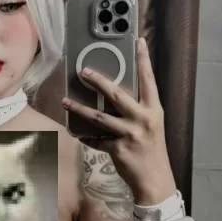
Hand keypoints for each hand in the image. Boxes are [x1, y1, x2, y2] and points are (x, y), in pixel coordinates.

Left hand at [62, 37, 176, 204]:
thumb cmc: (152, 150)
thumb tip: (115, 95)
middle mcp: (143, 119)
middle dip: (99, 81)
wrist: (155, 180)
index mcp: (153, 110)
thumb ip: (137, 110)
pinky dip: (87, 137)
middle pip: (117, 94)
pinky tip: (79, 134)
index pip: (149, 80)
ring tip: (65, 101)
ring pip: (99, 117)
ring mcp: (130, 134)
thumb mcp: (151, 125)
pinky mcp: (118, 149)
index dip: (144, 60)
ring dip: (80, 108)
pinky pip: (96, 140)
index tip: (139, 41)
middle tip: (84, 71)